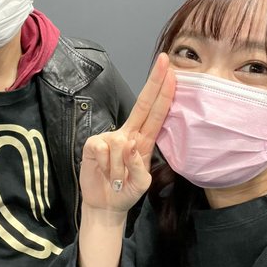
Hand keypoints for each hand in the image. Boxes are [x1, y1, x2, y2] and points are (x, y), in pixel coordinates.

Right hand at [79, 53, 174, 214]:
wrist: (105, 205)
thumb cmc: (126, 191)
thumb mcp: (142, 184)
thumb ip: (140, 167)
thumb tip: (129, 144)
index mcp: (144, 140)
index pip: (156, 112)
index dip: (164, 92)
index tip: (172, 72)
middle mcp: (128, 134)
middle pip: (142, 103)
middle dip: (154, 82)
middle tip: (165, 60)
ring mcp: (109, 138)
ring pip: (119, 143)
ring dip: (118, 167)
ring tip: (116, 178)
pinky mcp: (93, 144)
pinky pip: (102, 149)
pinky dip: (105, 165)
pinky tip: (103, 171)